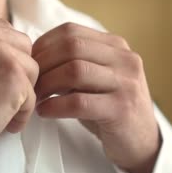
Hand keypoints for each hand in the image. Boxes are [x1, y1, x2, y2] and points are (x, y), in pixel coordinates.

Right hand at [0, 15, 38, 156]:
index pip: (2, 31)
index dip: (4, 57)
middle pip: (21, 46)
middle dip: (18, 70)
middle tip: (3, 93)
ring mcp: (0, 52)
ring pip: (31, 70)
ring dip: (21, 93)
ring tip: (2, 112)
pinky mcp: (14, 77)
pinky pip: (31, 96)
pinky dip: (21, 115)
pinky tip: (5, 124)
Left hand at [32, 23, 160, 172]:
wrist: (141, 141)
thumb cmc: (109, 108)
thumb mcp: (96, 77)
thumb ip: (73, 62)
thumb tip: (34, 55)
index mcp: (116, 46)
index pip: (71, 31)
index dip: (44, 45)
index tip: (30, 62)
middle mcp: (125, 59)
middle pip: (71, 47)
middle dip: (43, 63)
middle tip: (30, 81)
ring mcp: (126, 83)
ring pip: (75, 71)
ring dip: (47, 84)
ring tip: (36, 97)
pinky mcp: (121, 109)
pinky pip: (79, 102)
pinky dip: (55, 106)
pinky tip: (45, 112)